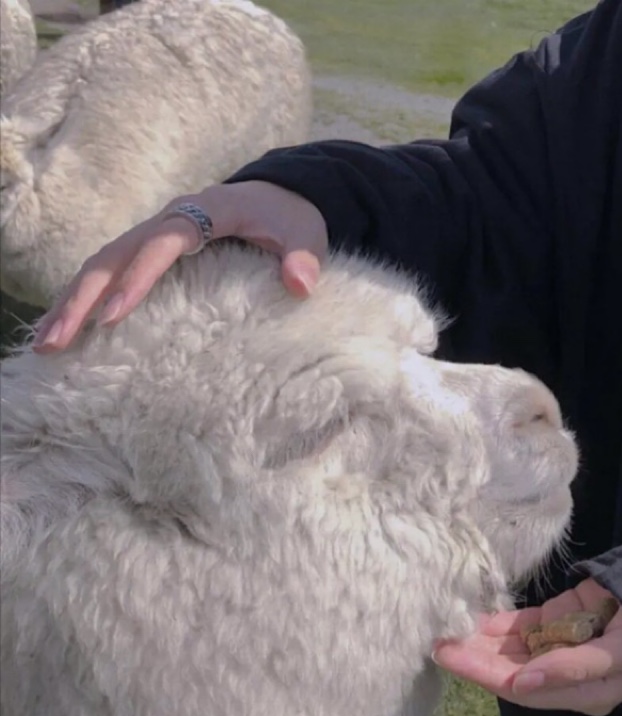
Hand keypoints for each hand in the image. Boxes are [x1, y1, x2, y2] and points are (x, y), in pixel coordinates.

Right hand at [32, 181, 327, 352]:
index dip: (139, 277)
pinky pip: (112, 271)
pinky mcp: (152, 249)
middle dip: (83, 297)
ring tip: (47, 344)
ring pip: (103, 263)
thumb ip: (304, 257)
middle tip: (57, 341)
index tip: (116, 316)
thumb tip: (300, 285)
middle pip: (115, 253)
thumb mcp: (306, 233)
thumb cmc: (290, 218)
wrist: (279, 196)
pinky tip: (68, 330)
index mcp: (205, 211)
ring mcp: (157, 233)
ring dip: (74, 301)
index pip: (164, 242)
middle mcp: (171, 218)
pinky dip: (87, 298)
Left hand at [432, 578, 621, 715]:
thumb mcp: (615, 658)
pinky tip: (473, 617)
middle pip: (507, 667)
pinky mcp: (556, 618)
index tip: (450, 658)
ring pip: (509, 645)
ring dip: (479, 639)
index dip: (482, 674)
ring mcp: (556, 643)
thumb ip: (571, 670)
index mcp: (576, 691)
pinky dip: (496, 621)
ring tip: (446, 628)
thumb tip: (522, 684)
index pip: (518, 687)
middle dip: (473, 657)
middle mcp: (559, 671)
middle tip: (437, 643)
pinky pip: (519, 623)